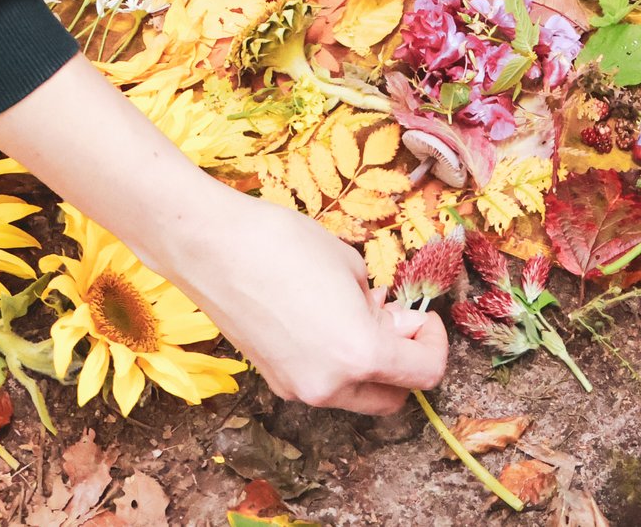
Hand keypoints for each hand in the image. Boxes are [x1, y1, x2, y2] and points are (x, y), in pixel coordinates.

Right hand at [0, 59, 448, 413]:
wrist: (208, 246)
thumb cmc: (281, 242)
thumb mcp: (349, 262)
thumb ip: (377, 302)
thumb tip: (389, 320)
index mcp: (359, 354)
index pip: (423, 373)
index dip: (432, 342)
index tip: (420, 315)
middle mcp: (330, 385)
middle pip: (392, 398)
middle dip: (403, 364)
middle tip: (393, 321)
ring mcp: (296, 388)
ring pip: (355, 397)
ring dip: (368, 368)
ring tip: (351, 315)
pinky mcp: (272, 380)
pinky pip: (322, 385)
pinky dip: (334, 365)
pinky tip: (319, 321)